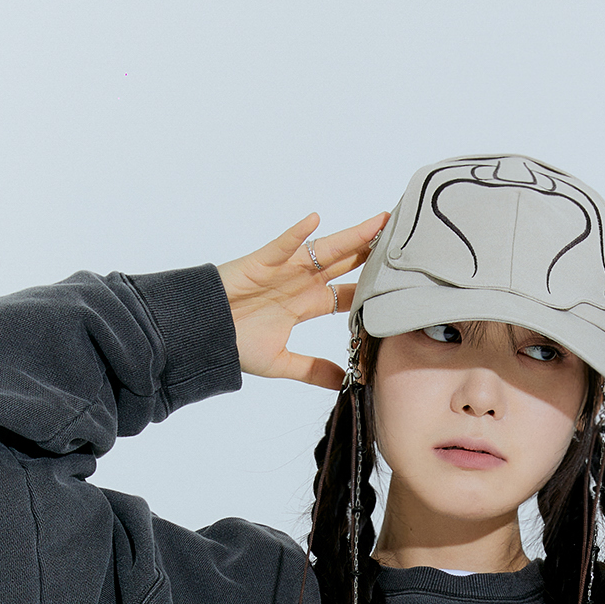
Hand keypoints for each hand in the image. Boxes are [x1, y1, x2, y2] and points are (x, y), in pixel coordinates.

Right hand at [217, 210, 389, 390]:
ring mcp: (281, 269)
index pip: (346, 293)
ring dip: (349, 237)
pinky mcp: (259, 263)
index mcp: (304, 303)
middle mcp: (298, 282)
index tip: (399, 284)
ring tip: (378, 222)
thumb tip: (343, 383)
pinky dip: (296, 234)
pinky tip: (315, 220)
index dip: (370, 288)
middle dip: (371, 252)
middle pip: (343, 264)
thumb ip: (313, 370)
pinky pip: (280, 245)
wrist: (202, 335)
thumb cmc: (234, 343)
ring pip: (322, 250)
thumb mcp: (281, 363)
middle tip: (402, 239)